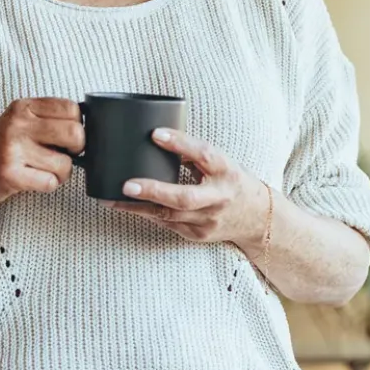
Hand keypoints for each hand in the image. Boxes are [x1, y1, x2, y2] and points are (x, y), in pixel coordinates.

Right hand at [0, 98, 83, 209]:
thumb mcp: (19, 123)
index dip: (78, 125)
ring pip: (65, 163)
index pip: (71, 108)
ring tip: (43, 171)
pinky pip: (50, 182)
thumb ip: (47, 119)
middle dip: (77, 149)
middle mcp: (18, 123)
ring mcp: (13, 148)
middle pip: (75, 133)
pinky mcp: (10, 173)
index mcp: (24, 107)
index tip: (68, 137)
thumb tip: (88, 127)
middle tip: (64, 155)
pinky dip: (48, 185)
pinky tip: (33, 180)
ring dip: (61, 173)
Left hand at [107, 128, 268, 252]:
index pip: (203, 155)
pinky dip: (147, 214)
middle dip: (154, 191)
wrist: (257, 218)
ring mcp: (209, 220)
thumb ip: (194, 154)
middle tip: (127, 184)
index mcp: (226, 171)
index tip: (155, 134)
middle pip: (184, 197)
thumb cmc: (232, 182)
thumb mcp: (221, 162)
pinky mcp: (198, 235)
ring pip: (169, 216)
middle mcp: (219, 198)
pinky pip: (168, 224)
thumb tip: (158, 138)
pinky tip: (128, 207)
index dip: (180, 144)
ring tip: (112, 198)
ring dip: (138, 207)